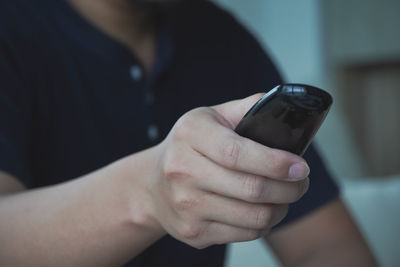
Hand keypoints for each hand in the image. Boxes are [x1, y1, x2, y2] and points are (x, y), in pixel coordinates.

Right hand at [148, 94, 309, 248]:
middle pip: (250, 188)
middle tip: (300, 183)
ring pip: (253, 217)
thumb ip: (245, 109)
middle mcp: (182, 170)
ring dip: (280, 209)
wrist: (153, 185)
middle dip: (289, 189)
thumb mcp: (209, 118)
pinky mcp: (192, 231)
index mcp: (190, 134)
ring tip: (284, 198)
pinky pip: (243, 234)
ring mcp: (185, 205)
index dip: (275, 162)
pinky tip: (262, 211)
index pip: (237, 152)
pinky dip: (262, 224)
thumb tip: (283, 108)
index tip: (300, 166)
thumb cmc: (189, 146)